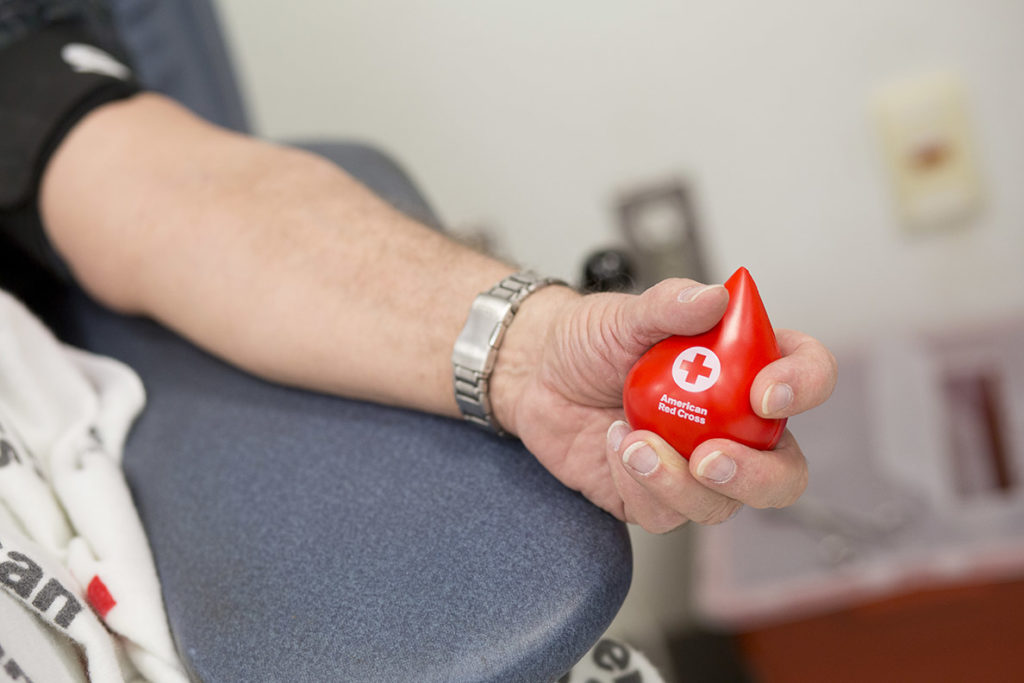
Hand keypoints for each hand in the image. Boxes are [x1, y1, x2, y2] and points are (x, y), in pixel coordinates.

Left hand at [491, 278, 837, 532]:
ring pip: (723, 503)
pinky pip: (666, 513)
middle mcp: (731, 424)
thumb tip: (715, 296)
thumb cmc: (589, 339)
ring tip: (634, 441)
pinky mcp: (655, 496)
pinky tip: (616, 446)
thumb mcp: (625, 312)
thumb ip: (669, 304)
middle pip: (783, 470)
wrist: (536, 374)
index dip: (804, 386)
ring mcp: (695, 466)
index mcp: (744, 368)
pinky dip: (640, 484)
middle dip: (756, 476)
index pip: (806, 374)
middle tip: (709, 458)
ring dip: (679, 483)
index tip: (766, 393)